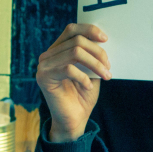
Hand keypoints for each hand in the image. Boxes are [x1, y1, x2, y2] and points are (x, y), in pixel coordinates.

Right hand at [36, 24, 110, 141]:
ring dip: (95, 64)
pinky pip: (68, 69)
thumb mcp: (91, 71)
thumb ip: (92, 55)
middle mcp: (48, 56)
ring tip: (105, 75)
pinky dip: (83, 77)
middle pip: (76, 41)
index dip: (89, 30)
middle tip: (108, 67)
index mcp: (57, 51)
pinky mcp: (44, 78)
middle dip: (98, 52)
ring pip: (75, 53)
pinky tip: (88, 86)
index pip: (71, 30)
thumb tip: (103, 40)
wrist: (74, 121)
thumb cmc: (82, 96)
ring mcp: (44, 66)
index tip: (105, 39)